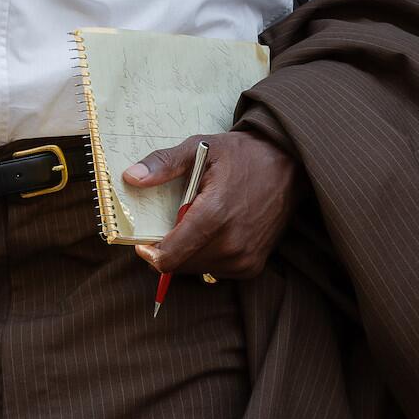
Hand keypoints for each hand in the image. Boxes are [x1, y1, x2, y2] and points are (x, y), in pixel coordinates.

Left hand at [122, 131, 301, 279]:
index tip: (141, 243)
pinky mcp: (253, 266)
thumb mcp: (200, 148)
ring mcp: (245, 258)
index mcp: (214, 215)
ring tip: (196, 222)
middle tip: (173, 221)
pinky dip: (207, 256)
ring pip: (197, 269)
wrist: (287, 164)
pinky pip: (216, 271)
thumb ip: (164, 164)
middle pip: (180, 265)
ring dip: (187, 253)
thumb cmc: (242, 154)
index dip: (150, 254)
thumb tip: (131, 177)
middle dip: (168, 249)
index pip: (171, 256)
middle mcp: (231, 244)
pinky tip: (213, 232)